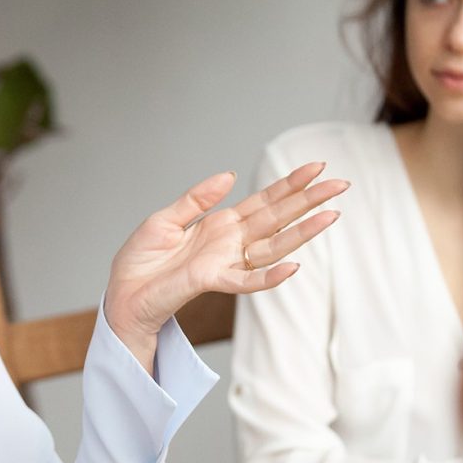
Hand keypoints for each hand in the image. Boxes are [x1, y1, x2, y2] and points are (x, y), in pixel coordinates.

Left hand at [105, 162, 346, 346]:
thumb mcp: (165, 219)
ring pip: (273, 247)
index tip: (316, 167)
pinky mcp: (212, 281)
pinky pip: (247, 281)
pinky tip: (294, 266)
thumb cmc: (140, 262)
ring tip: (332, 216)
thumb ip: (196, 199)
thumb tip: (229, 175)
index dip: (289, 185)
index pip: (263, 201)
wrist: (122, 295)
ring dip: (302, 233)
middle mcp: (230, 243)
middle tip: (340, 184)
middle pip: (277, 218)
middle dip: (308, 201)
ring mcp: (225, 263)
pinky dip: (270, 276)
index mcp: (220, 224)